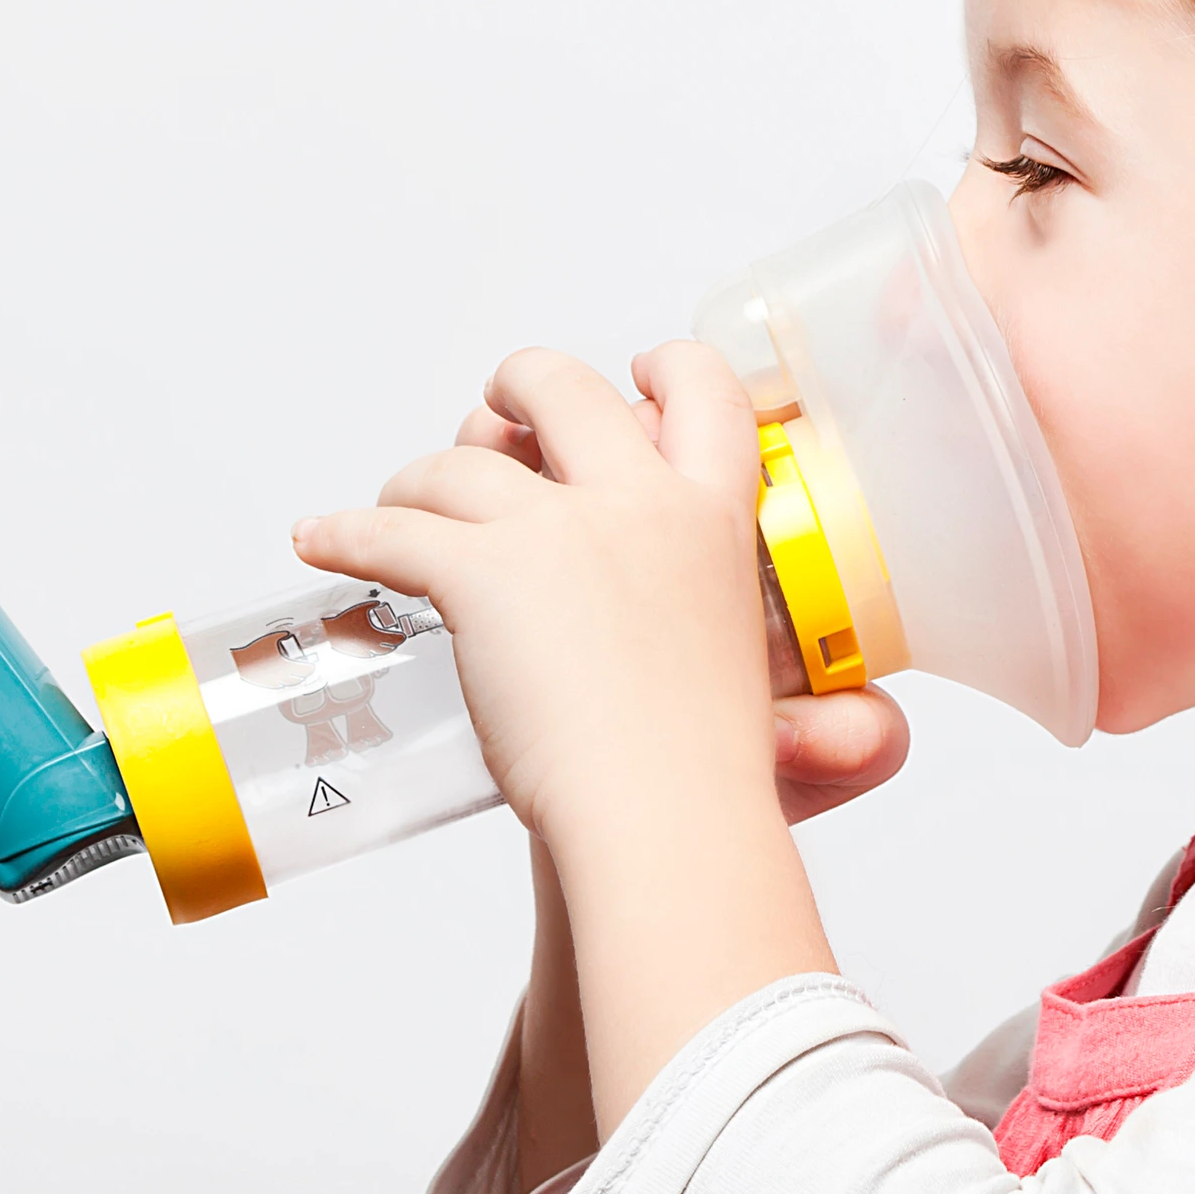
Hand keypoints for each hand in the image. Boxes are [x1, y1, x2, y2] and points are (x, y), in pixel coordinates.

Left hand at [301, 342, 843, 1131]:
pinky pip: (391, 533)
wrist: (664, 824)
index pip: (702, 395)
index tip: (640, 373)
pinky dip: (345, 533)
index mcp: (716, 521)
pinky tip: (321, 542)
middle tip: (495, 415)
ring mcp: (555, 531)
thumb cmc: (715, 790)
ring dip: (416, 477)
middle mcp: (638, 503)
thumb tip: (873, 740)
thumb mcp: (787, 717)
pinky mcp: (479, 574)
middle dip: (516, 387)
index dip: (665, 369)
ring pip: (459, 461)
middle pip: (561, 387)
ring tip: (398, 505)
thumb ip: (821, 713)